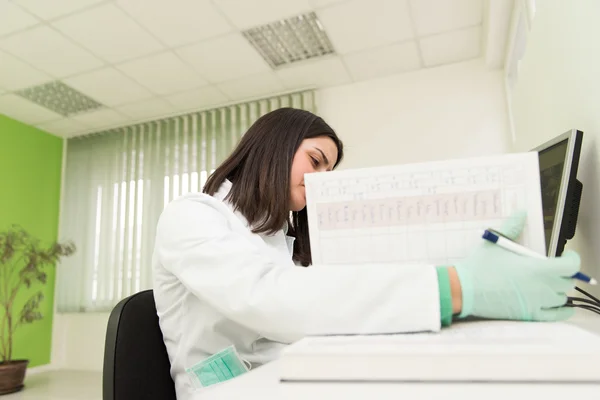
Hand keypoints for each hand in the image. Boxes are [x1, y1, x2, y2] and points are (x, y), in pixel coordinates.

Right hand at [455, 211, 580, 320]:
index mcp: (537, 269)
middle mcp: (542, 287)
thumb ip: (513, 226)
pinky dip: (564, 311)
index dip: (572, 259)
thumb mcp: (496, 242)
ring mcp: (537, 303)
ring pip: (562, 297)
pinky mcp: (530, 315)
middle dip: (565, 273)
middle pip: (567, 281)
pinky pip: (556, 315)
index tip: (567, 255)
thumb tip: (521, 214)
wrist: (465, 289)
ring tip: (552, 284)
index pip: (570, 266)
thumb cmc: (480, 267)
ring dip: (560, 289)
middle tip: (556, 268)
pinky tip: (565, 306)